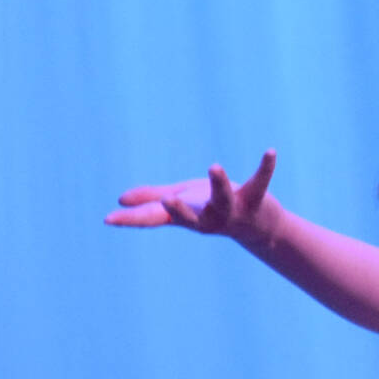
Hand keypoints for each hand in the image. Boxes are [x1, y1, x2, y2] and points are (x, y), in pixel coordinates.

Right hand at [108, 150, 281, 247]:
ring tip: (215, 167)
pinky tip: (270, 151)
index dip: (131, 219)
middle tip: (167, 200)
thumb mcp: (183, 202)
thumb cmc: (216, 209)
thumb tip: (120, 199)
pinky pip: (260, 182)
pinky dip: (265, 167)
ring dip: (220, 184)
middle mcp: (208, 219)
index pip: (155, 219)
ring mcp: (233, 211)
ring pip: (224, 200)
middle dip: (179, 210)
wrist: (260, 226)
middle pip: (191, 217)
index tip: (108, 218)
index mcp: (187, 217)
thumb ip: (153, 200)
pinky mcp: (256, 200)